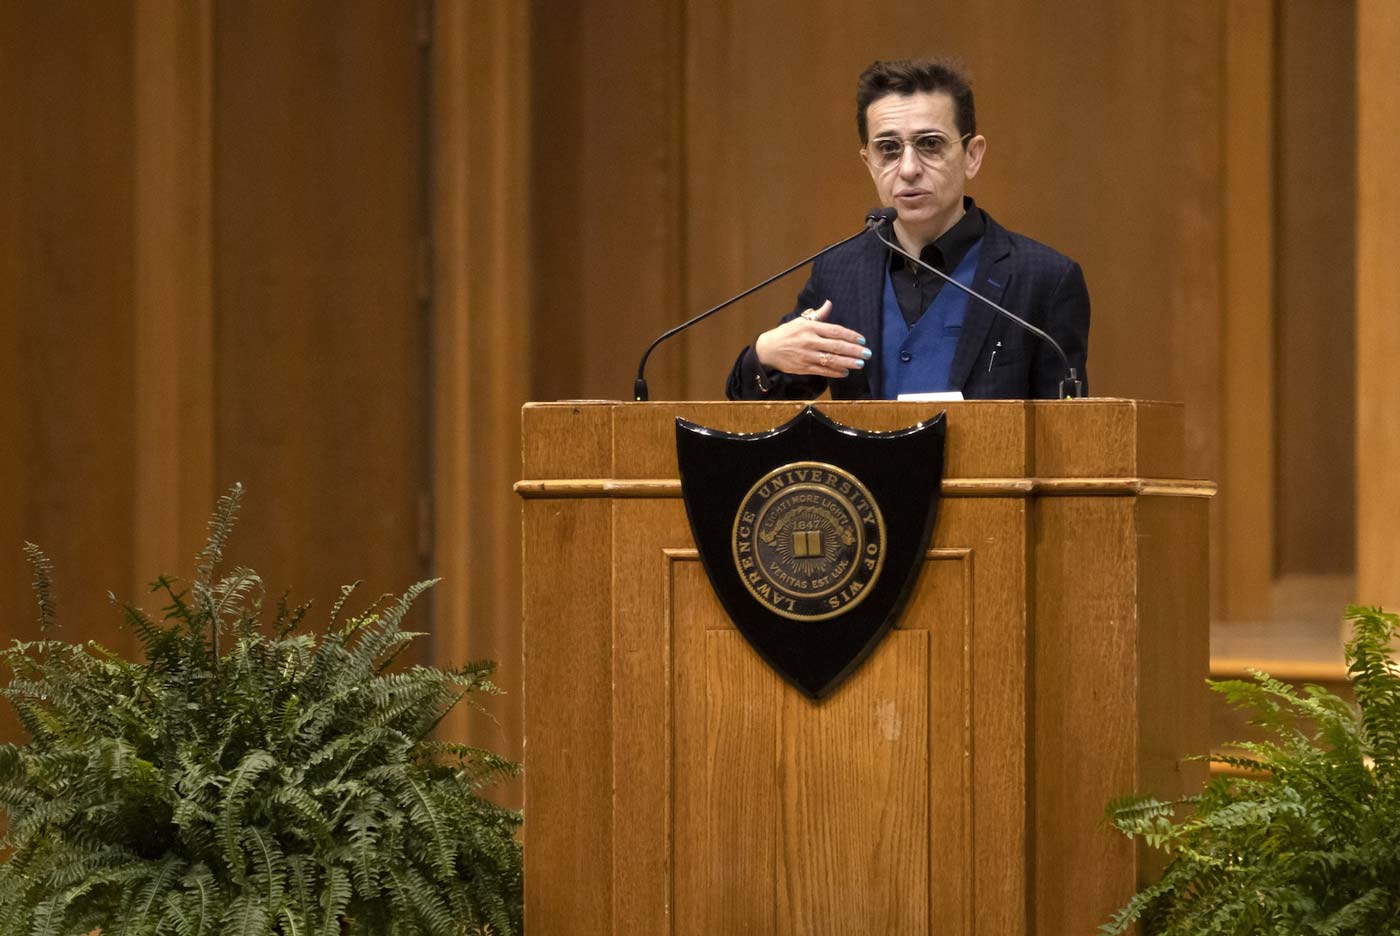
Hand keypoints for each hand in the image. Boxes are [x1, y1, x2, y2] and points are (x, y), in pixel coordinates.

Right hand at [753, 301, 869, 378]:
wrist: (768, 349)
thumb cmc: (786, 333)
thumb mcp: (800, 321)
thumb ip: (818, 314)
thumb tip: (829, 303)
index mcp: (810, 327)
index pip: (835, 331)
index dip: (850, 335)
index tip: (862, 339)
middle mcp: (810, 341)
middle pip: (836, 346)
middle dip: (854, 350)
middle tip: (867, 353)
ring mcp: (807, 355)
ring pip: (831, 360)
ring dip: (847, 362)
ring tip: (860, 364)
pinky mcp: (804, 367)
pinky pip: (822, 371)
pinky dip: (834, 372)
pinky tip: (845, 372)